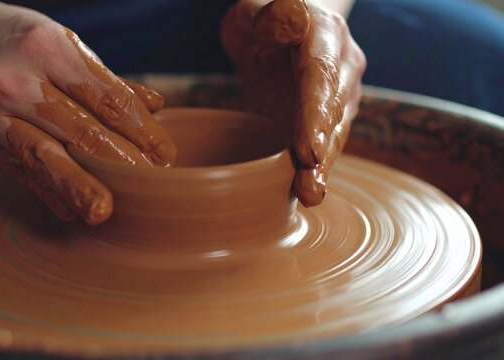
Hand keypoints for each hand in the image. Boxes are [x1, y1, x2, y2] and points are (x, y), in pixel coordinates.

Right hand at [0, 2, 175, 223]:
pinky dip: (49, 193)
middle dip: (120, 161)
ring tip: (104, 211)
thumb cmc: (22, 44)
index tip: (165, 155)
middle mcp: (16, 80)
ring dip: (79, 186)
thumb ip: (107, 80)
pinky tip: (71, 210)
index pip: (106, 97)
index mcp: (48, 49)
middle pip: (79, 129)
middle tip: (151, 185)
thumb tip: (156, 106)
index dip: (141, 129)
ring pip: (44, 156)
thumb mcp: (63, 45)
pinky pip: (21, 172)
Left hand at [221, 0, 365, 205]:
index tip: (308, 147)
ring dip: (322, 166)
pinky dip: (316, 168)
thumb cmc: (262, 22)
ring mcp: (341, 92)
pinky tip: (308, 193)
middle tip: (311, 178)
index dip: (315, 113)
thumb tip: (287, 20)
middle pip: (333, 109)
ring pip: (333, 132)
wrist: (278, 33)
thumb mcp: (257, 11)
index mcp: (325, 34)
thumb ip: (272, 18)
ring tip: (310, 193)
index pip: (320, 76)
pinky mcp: (331, 116)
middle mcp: (342, 64)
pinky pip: (325, 142)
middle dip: (322, 146)